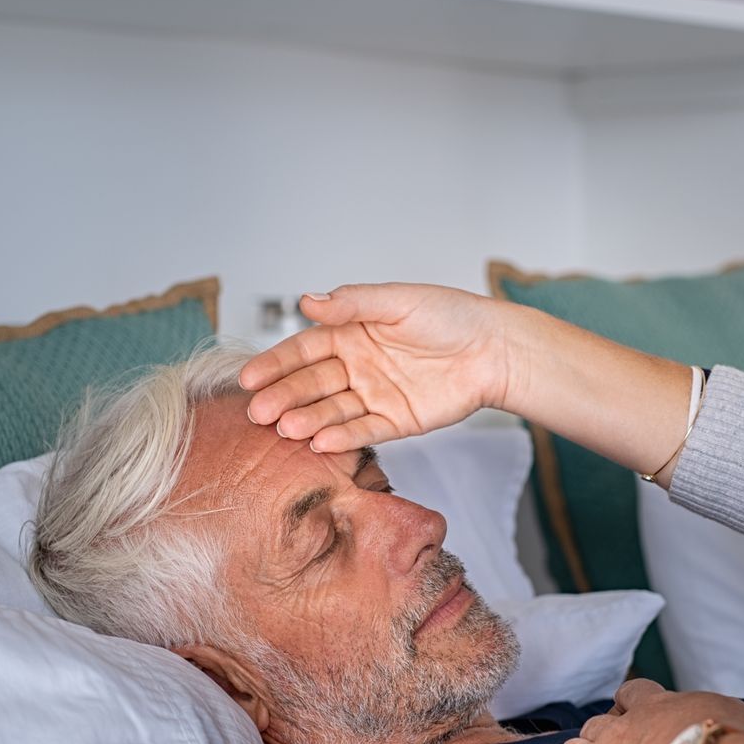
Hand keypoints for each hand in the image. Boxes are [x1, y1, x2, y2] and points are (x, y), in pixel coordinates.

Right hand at [238, 284, 519, 451]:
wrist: (494, 349)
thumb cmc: (450, 316)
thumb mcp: (396, 301)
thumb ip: (351, 304)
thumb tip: (306, 301)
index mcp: (351, 334)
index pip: (303, 351)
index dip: (276, 364)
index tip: (248, 378)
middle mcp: (357, 367)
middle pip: (312, 384)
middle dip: (283, 397)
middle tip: (258, 411)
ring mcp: (374, 396)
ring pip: (333, 411)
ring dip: (308, 420)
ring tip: (286, 429)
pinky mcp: (396, 422)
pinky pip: (364, 432)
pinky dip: (343, 438)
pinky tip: (321, 442)